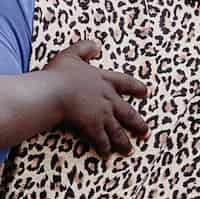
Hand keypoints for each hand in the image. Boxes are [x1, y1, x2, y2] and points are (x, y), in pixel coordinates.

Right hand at [45, 40, 148, 154]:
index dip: (136, 87)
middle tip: (145, 132)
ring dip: (123, 141)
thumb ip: (84, 48)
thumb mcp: (71, 55)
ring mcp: (102, 114)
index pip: (125, 82)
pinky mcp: (93, 127)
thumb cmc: (59, 74)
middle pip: (127, 112)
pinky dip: (104, 147)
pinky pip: (101, 139)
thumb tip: (96, 44)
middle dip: (137, 123)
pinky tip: (106, 154)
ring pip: (117, 130)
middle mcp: (107, 98)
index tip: (145, 92)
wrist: (54, 93)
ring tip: (129, 150)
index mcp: (103, 79)